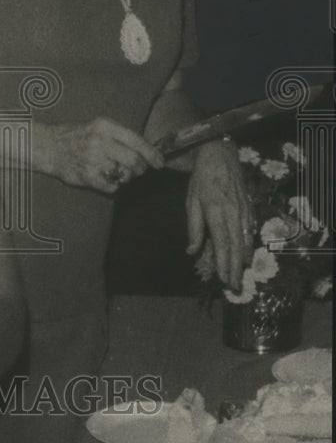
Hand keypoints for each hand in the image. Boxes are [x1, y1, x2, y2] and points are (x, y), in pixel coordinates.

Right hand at [38, 118, 163, 192]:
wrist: (47, 146)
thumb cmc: (75, 136)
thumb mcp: (97, 126)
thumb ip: (119, 136)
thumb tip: (145, 151)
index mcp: (104, 126)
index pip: (136, 140)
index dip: (151, 153)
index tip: (159, 162)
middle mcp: (100, 141)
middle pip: (134, 160)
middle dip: (140, 168)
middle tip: (138, 170)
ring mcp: (93, 159)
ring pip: (124, 174)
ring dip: (125, 176)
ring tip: (115, 171)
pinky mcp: (87, 175)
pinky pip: (112, 186)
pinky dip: (112, 185)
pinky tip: (103, 177)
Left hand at [185, 139, 252, 290]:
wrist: (220, 155)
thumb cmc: (201, 179)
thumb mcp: (191, 201)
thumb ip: (193, 227)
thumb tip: (191, 251)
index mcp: (216, 212)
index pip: (222, 244)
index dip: (224, 264)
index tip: (224, 280)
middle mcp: (233, 214)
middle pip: (236, 247)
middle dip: (236, 269)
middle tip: (235, 287)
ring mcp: (244, 211)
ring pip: (246, 240)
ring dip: (243, 260)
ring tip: (240, 275)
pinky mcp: (249, 207)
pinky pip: (251, 230)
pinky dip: (249, 245)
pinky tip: (247, 255)